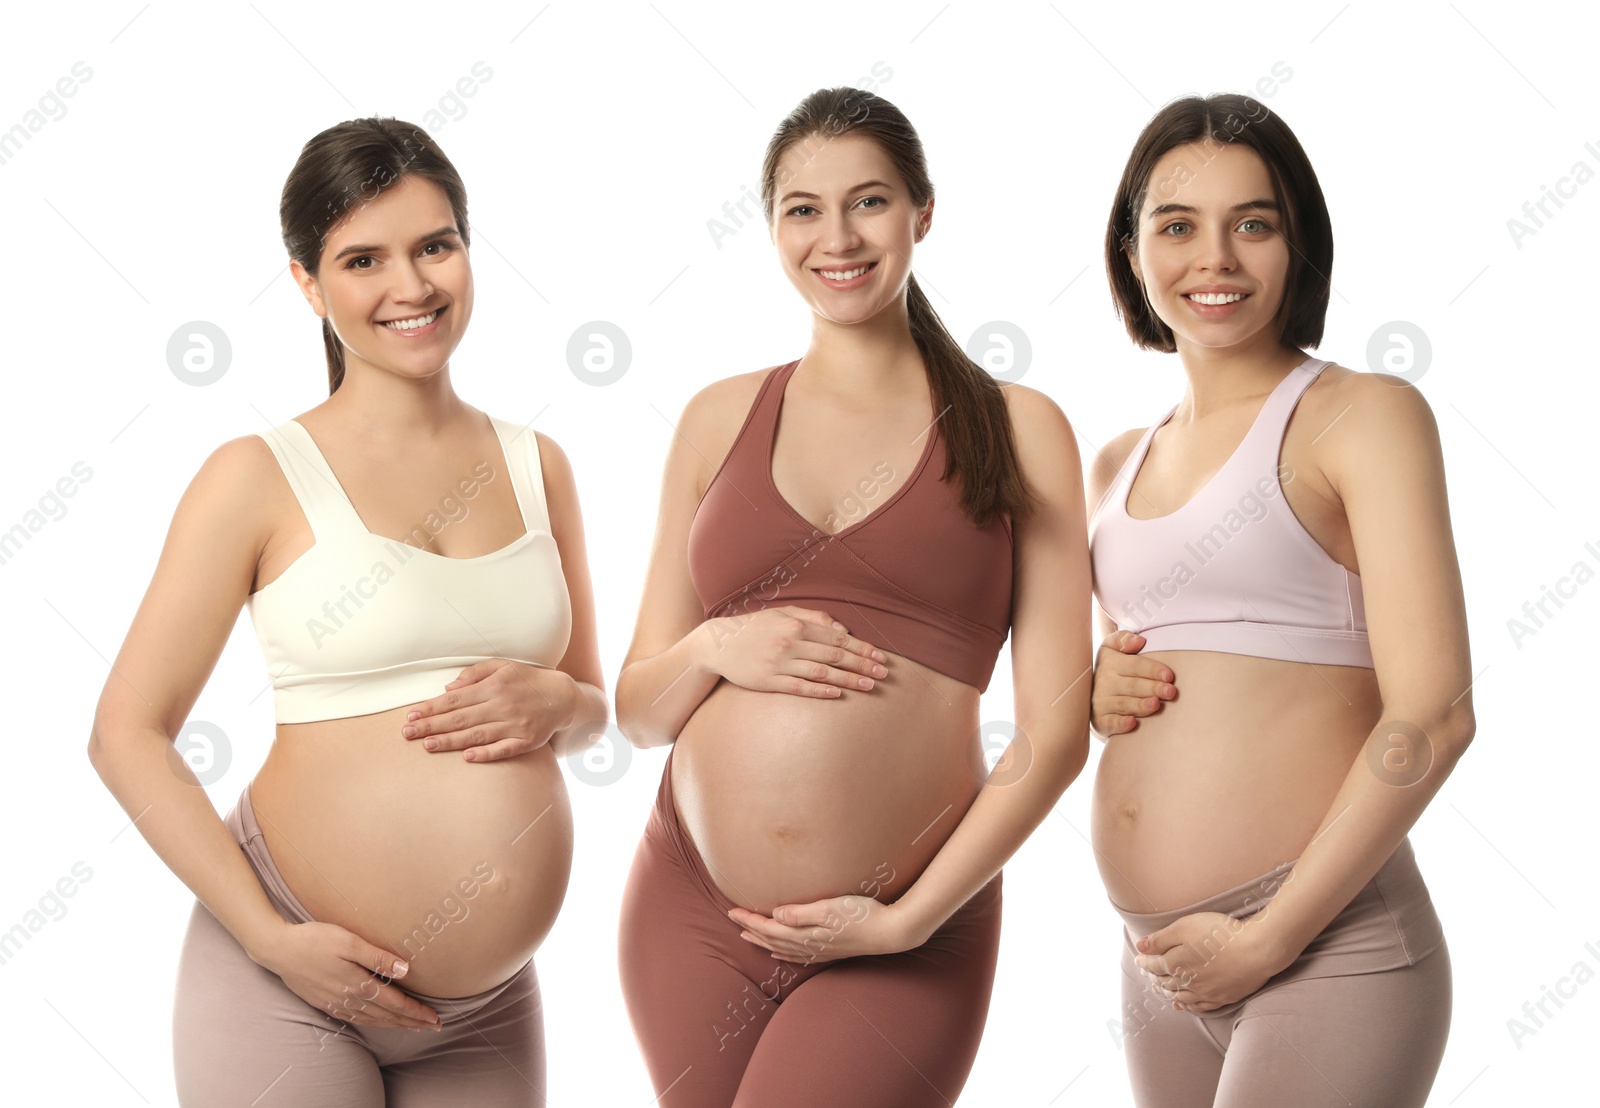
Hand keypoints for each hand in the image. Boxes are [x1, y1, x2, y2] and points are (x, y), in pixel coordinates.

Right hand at [253, 919, 440, 1030]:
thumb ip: (377, 957)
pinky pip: (354, 1018)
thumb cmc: (314, 939)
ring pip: (371, 1019)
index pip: (395, 1003)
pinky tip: (376, 1022)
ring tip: (411, 1027)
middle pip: (386, 1015)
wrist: (277, 949)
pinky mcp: (324, 1002)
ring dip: (393, 1025)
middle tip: (432, 1026)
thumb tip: (405, 970)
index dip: (416, 1012)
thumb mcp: (348, 941)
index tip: (434, 1018)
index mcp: (357, 983)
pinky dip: (371, 1023)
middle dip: (411, 1022)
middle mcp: (348, 998)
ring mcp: (334, 1003)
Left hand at [402, 659, 573, 761]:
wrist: (563, 696)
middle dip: (432, 726)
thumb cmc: (527, 680)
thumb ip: (475, 674)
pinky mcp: (527, 741)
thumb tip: (448, 688)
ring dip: (451, 741)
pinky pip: (504, 749)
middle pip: (461, 718)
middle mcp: (503, 705)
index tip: (411, 716)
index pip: (455, 699)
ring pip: (477, 735)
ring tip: (427, 745)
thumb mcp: (503, 667)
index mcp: (494, 686)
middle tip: (407, 734)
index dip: (431, 708)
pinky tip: (467, 758)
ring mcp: (515, 724)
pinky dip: (486, 754)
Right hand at [697, 606, 887, 697]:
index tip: (880, 657)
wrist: (717, 644)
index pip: (837, 638)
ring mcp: (779, 663)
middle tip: (883, 673)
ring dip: (848, 680)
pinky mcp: (769, 681)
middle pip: (834, 656)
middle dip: (862, 665)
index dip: (862, 648)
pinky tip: (838, 694)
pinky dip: (820, 691)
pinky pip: (800, 687)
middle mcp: (790, 643)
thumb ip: (813, 618)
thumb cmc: (754, 628)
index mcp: (795, 625)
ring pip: (822, 673)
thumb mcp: (782, 614)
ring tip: (869, 686)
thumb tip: (843, 629)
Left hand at [729, 895, 922, 963]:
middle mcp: (809, 945)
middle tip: (733, 919)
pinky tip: (779, 953)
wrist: (891, 932)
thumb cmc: (863, 915)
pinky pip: (797, 955)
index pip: (769, 927)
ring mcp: (819, 950)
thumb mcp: (830, 907)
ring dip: (763, 942)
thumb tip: (776, 914)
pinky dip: (782, 953)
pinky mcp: (829, 951)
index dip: (749, 920)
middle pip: (771, 939)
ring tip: (747, 936)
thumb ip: (801, 912)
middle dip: (751, 930)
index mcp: (806, 934)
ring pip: (782, 948)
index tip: (732, 911)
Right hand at [1091, 631, 1176, 736]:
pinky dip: (1120, 724)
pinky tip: (1132, 723)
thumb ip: (1123, 639)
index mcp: (1110, 663)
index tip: (1169, 675)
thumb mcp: (1112, 649)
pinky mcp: (1100, 720)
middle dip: (1152, 688)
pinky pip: (1110, 723)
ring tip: (1156, 704)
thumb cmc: (1111, 671)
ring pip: (1123, 704)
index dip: (1152, 669)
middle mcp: (1104, 683)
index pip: (1134, 665)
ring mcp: (1101, 702)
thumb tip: (1140, 641)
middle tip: (1170, 691)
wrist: (1089, 694)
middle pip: (1132, 685)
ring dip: (1140, 705)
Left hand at [1131, 911, 1285, 1011]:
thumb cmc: (1220, 934)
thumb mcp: (1184, 927)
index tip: (1139, 958)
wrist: (1257, 950)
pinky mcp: (1222, 998)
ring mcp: (1205, 993)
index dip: (1144, 961)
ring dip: (1166, 992)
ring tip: (1158, 988)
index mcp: (1175, 963)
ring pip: (1179, 996)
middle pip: (1164, 982)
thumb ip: (1160, 938)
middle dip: (1153, 977)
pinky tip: (1180, 1006)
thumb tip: (1140, 947)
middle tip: (1147, 973)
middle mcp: (1187, 982)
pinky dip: (1185, 1006)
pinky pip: (1198, 1006)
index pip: (1153, 964)